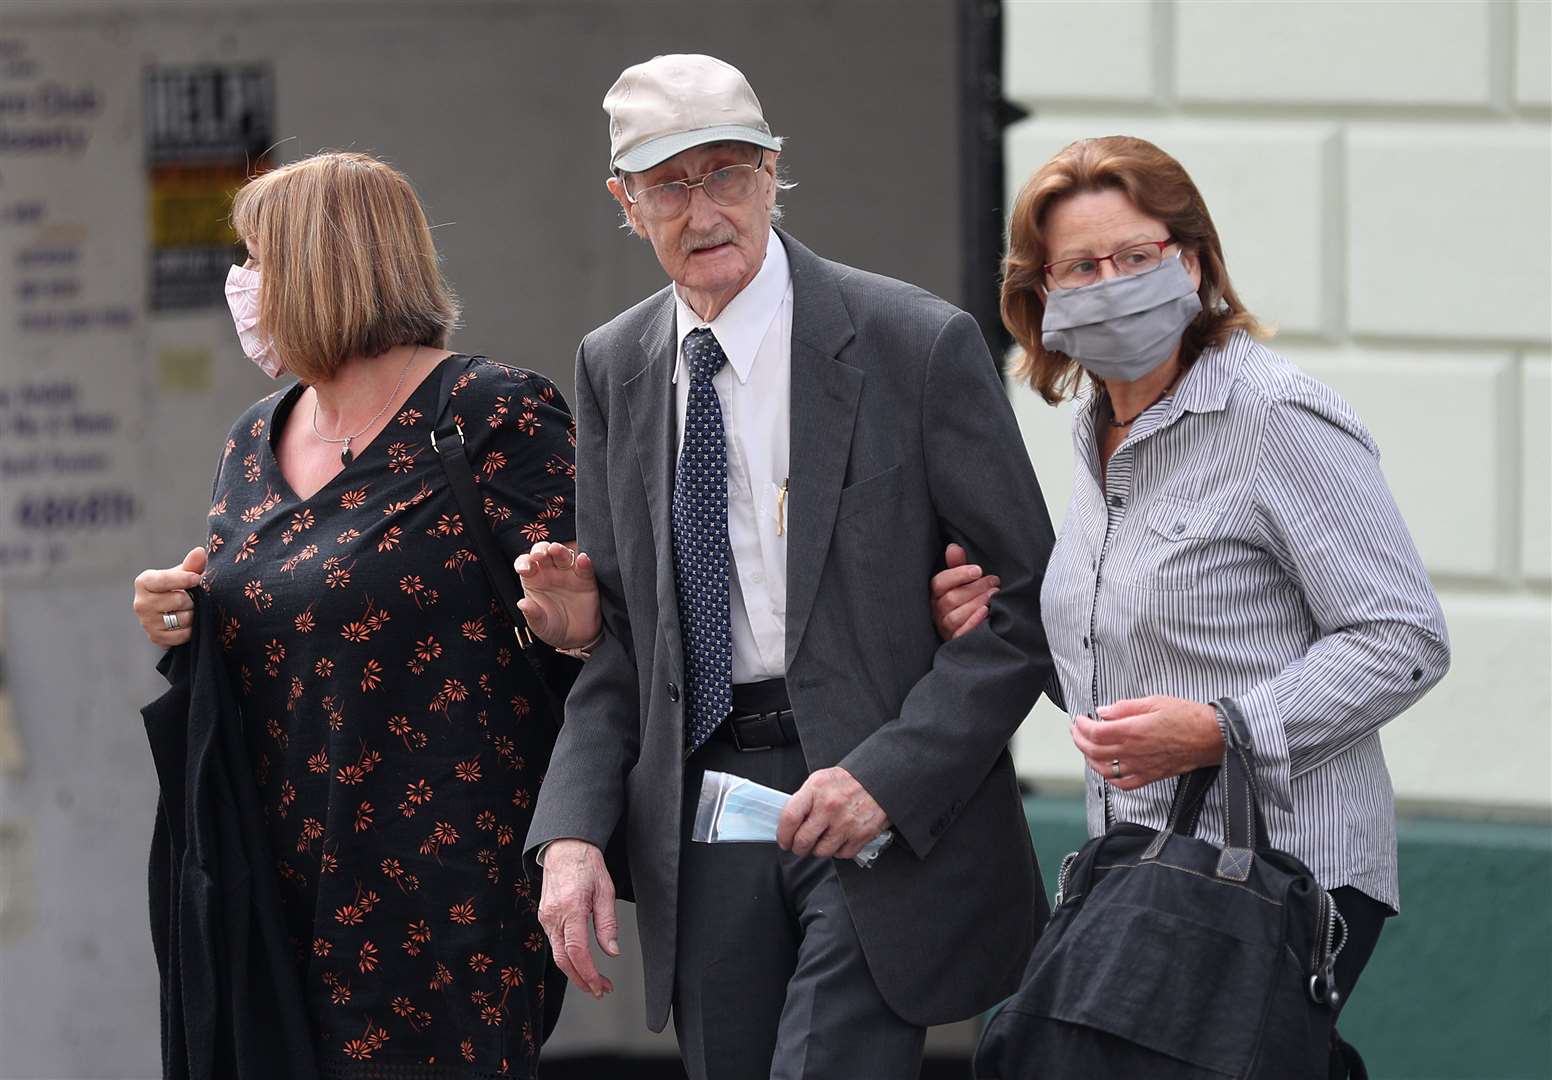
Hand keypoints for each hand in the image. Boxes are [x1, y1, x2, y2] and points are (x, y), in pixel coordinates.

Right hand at [132, 547, 205, 647]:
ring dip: (193, 615)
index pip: (163, 580)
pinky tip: (187, 623)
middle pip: (178, 600)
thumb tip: (199, 552)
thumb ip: (192, 565)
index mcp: (145, 582)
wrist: (171, 612)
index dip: (182, 579)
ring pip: (182, 618)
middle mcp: (141, 603)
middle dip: (192, 599)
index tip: (196, 578)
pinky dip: (190, 630)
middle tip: (192, 598)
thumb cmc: (178, 588)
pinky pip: (182, 635)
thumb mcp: (184, 574)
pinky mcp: (155, 637)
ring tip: (190, 610)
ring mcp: (146, 622)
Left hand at [515, 541, 601, 649]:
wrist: (578, 638)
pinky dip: (584, 562)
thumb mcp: (540, 625)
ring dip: (559, 550)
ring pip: (563, 555)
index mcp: (534, 580)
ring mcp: (568, 573)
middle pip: (543, 553)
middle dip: (540, 550)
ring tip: (556, 550)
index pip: (526, 564)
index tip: (524, 569)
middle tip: (540, 555)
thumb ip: (533, 614)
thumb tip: (522, 604)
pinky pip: (584, 567)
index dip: (523, 562)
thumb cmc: (554, 628)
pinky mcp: (585, 579)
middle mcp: (550, 572)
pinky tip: (582, 560)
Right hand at [537, 839, 618, 998]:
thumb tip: (611, 951)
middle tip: (600, 990)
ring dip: (575, 971)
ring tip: (595, 979)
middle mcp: (554, 916)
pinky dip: (568, 957)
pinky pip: (555, 943)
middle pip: (563, 960)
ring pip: (557, 954)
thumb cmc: (586, 864)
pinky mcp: (544, 917)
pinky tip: (581, 961)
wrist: (564, 848)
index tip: (601, 986)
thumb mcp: (605, 891)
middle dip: (582, 980)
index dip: (589, 974)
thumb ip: (608, 923)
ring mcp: (546, 917)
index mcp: (571, 908)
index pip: (577, 952)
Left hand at [777, 767, 889, 860]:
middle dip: (798, 847)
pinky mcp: (861, 834)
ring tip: (822, 840)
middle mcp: (830, 807)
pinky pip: (842, 854)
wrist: (881, 778)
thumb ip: (804, 799)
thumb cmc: (849, 780)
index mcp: (816, 790)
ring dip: (818, 850)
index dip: (783, 834)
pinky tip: (840, 838)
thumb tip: (789, 822)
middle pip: (803, 840)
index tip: (783, 840)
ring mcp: (846, 822)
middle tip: (800, 845)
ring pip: (821, 852)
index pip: (790, 818)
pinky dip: (839, 850)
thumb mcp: (820, 780)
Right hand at [930, 543, 998, 640]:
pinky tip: (986, 612)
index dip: (957, 574)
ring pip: (955, 616)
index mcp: (935, 594)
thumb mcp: (961, 581)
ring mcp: (945, 627)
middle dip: (975, 588)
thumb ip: (957, 565)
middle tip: (995, 582)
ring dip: (977, 603)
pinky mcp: (955, 640)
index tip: (978, 570)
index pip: (939, 583)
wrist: (973, 630)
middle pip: (951, 598)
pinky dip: (973, 622)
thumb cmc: (966, 599)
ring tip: (995, 595)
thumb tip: (953, 547)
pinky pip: (960, 633)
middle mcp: (936, 611)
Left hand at [1070, 696, 1223, 791]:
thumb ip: (1125, 707)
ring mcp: (1141, 766)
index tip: (1079, 719)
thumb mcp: (1154, 702)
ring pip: (1104, 769)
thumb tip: (1103, 712)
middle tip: (1075, 731)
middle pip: (1094, 751)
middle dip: (1079, 740)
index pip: (1095, 733)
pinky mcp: (1150, 776)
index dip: (1082, 726)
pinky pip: (1124, 783)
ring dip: (1090, 758)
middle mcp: (1133, 751)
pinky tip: (1106, 769)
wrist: (1211, 736)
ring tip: (1086, 748)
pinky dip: (1109, 778)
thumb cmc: (1186, 716)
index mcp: (1132, 730)